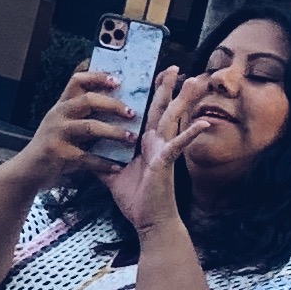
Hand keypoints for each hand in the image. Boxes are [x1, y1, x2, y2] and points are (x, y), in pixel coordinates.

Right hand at [18, 67, 140, 186]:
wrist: (28, 169)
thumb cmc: (52, 144)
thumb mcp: (62, 121)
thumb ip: (81, 112)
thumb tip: (113, 100)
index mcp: (62, 105)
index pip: (77, 80)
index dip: (98, 77)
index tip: (118, 80)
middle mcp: (59, 115)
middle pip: (87, 100)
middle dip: (112, 104)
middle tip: (132, 112)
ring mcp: (58, 134)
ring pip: (89, 127)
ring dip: (113, 132)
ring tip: (131, 138)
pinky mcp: (60, 154)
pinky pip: (87, 158)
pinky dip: (104, 163)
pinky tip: (118, 166)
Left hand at [103, 67, 206, 235]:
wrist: (149, 223)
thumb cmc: (136, 200)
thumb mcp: (112, 175)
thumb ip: (101, 161)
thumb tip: (86, 153)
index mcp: (146, 143)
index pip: (148, 112)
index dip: (152, 94)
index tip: (155, 74)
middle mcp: (157, 143)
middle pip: (163, 109)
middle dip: (168, 87)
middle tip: (174, 66)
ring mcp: (164, 150)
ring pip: (173, 119)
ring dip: (184, 100)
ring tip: (195, 81)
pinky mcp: (166, 162)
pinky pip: (179, 145)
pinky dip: (190, 133)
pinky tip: (204, 122)